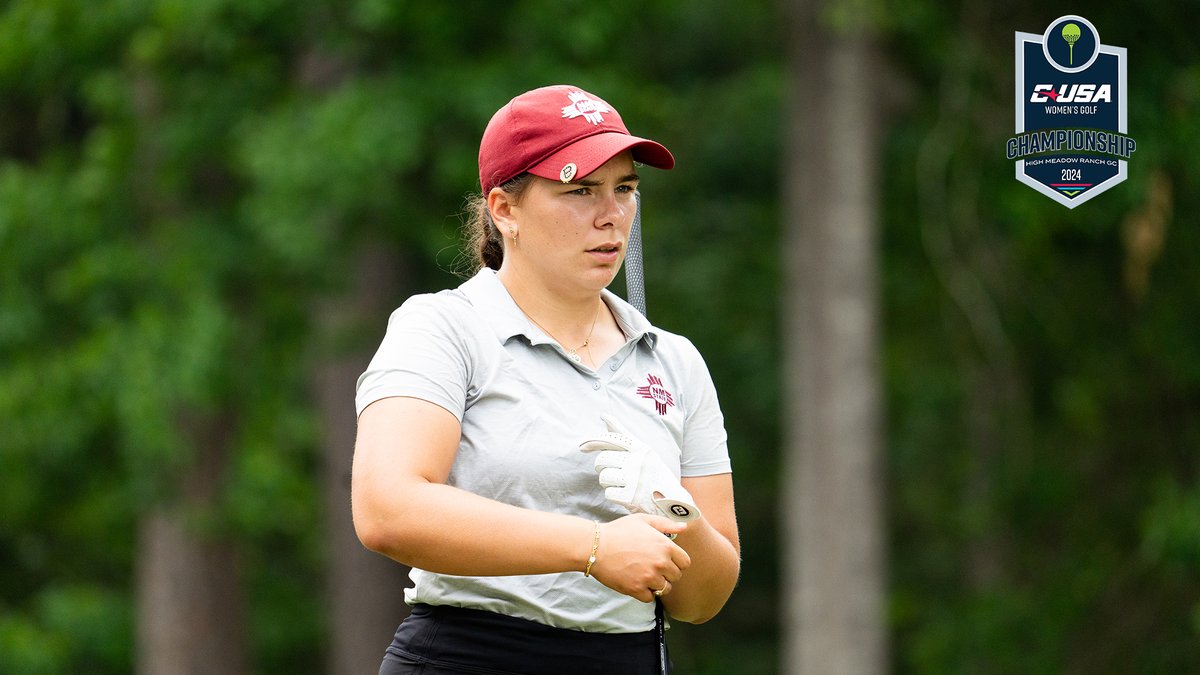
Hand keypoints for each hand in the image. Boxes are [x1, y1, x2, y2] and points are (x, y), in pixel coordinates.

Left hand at [579, 415, 700, 522]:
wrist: (673, 500)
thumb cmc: (654, 473)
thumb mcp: (644, 452)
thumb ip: (623, 436)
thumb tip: (604, 417)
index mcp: (641, 448)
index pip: (611, 439)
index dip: (593, 441)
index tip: (582, 446)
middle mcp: (638, 461)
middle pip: (603, 459)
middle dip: (601, 466)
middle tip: (611, 470)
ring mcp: (635, 479)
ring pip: (604, 476)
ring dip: (607, 481)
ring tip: (620, 483)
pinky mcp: (631, 497)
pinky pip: (608, 493)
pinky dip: (613, 495)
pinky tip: (624, 494)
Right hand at [589, 515, 690, 602]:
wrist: (595, 546)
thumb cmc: (618, 531)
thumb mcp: (643, 520)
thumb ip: (666, 524)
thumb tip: (683, 527)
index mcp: (665, 546)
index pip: (685, 563)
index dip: (676, 562)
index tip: (666, 561)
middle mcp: (660, 563)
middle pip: (676, 577)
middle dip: (666, 573)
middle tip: (652, 567)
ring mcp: (649, 577)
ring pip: (664, 589)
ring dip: (656, 584)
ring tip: (644, 575)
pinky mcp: (637, 589)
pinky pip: (650, 597)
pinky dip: (645, 593)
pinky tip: (636, 582)